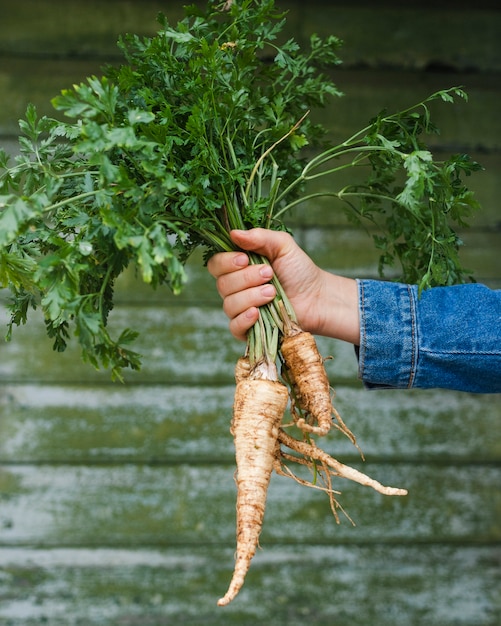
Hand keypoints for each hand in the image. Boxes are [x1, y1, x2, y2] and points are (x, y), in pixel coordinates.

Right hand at [207, 228, 359, 343]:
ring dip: (251, 297)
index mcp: (238, 267)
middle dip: (246, 278)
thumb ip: (259, 237)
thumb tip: (233, 233)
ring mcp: (240, 310)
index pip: (216, 264)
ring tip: (273, 292)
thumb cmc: (299, 270)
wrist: (317, 297)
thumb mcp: (282, 246)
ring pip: (229, 305)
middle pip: (222, 284)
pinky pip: (234, 327)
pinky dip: (244, 320)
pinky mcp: (248, 329)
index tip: (245, 259)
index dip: (226, 262)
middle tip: (269, 274)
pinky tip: (257, 313)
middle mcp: (235, 288)